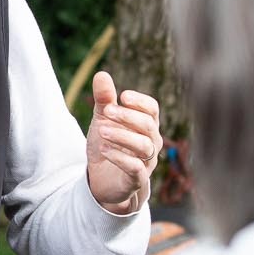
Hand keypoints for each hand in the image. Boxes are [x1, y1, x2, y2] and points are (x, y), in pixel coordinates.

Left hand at [86, 72, 161, 215]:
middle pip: (149, 126)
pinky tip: (104, 149)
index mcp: (146, 126)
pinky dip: (120, 157)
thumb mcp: (102, 121)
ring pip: (144, 146)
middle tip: (107, 111)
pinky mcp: (137, 180)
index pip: (152, 110)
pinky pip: (136, 168)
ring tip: (102, 131)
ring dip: (122, 136)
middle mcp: (151, 143)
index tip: (122, 96)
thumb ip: (104, 100)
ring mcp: (147, 162)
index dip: (140, 102)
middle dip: (127, 117)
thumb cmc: (108, 146)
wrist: (101, 180)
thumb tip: (101, 73)